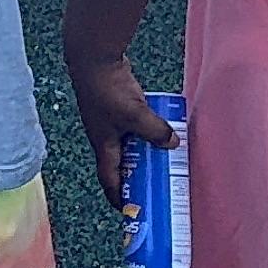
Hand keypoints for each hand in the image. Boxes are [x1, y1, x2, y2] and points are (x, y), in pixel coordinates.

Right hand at [71, 54, 177, 208]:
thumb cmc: (107, 90)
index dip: (119, 197)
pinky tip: (157, 128)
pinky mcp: (115, 106)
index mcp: (103, 146)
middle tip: (155, 185)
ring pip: (127, 145)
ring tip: (162, 158)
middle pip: (120, 164)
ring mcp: (109, 121)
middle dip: (135, 177)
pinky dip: (143, 132)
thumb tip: (173, 144)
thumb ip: (156, 131)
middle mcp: (104, 137)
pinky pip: (131, 126)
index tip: (132, 210)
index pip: (109, 180)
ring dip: (142, 153)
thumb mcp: (136, 114)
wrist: (93, 58)